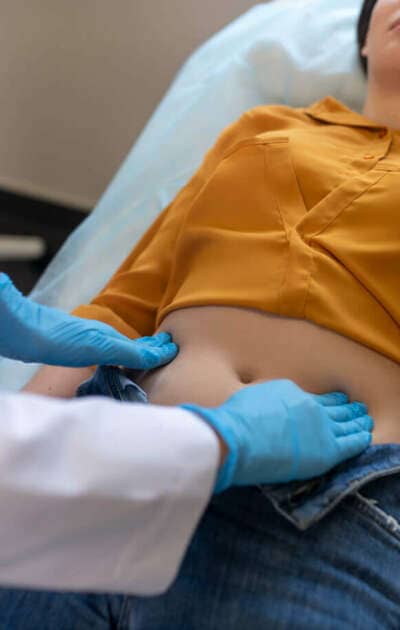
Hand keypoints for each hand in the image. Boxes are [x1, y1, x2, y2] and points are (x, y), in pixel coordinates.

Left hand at [0, 273, 177, 368]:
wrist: (23, 331)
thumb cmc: (61, 340)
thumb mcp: (101, 346)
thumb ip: (130, 351)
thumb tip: (162, 354)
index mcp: (111, 336)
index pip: (143, 345)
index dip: (158, 349)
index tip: (176, 350)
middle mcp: (101, 336)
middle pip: (131, 344)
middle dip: (149, 349)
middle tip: (166, 354)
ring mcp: (86, 341)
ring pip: (117, 349)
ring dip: (132, 355)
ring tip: (144, 362)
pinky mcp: (71, 347)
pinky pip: (102, 354)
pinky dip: (114, 359)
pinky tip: (109, 364)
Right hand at [180, 379, 373, 492]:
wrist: (237, 437)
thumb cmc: (232, 422)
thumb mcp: (245, 401)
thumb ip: (259, 404)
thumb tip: (253, 409)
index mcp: (288, 391)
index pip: (312, 398)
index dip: (326, 400)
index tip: (335, 400)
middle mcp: (307, 404)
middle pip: (333, 407)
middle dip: (347, 408)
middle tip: (358, 408)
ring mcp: (319, 425)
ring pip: (346, 422)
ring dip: (358, 421)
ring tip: (366, 419)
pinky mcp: (326, 448)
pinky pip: (352, 443)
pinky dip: (360, 438)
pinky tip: (366, 436)